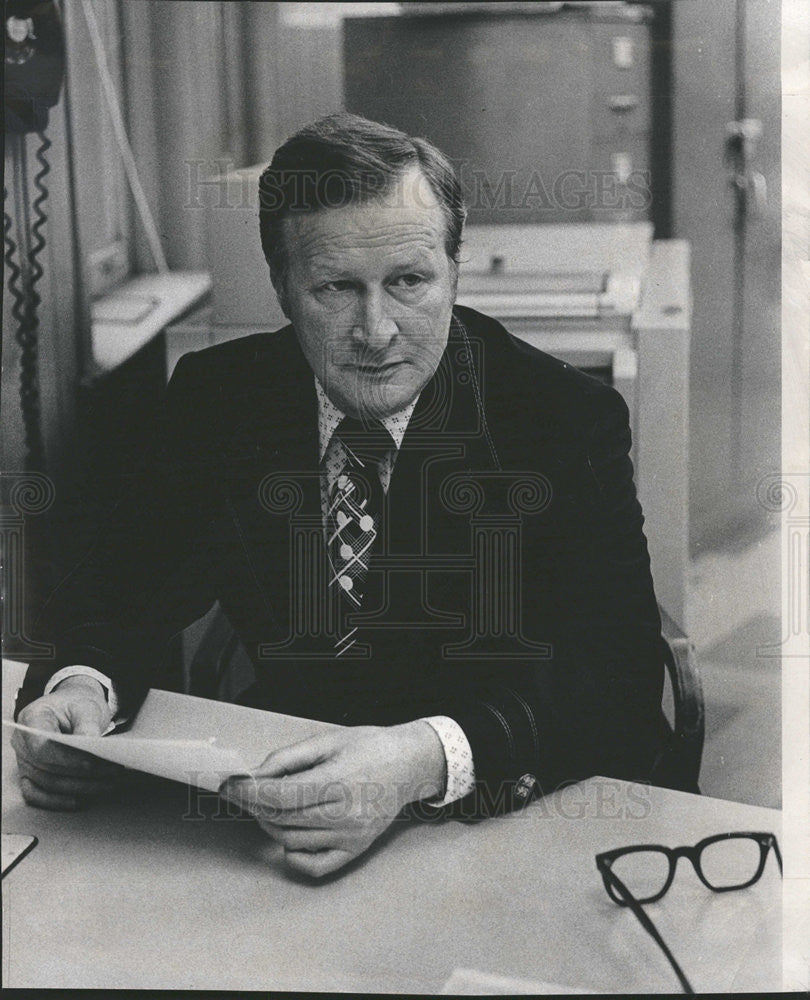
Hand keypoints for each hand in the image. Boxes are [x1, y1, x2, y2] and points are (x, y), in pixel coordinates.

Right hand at [11, 675, 122, 810]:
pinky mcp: (29, 775)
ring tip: (108, 784)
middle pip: (47, 767)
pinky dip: (58, 801)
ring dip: (79, 788)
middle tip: (112, 773)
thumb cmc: (77, 705)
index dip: (66, 758)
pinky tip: (81, 800)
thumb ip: (87, 724)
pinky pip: (37, 794)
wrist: (72, 708)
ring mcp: (23, 760)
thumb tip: (90, 743)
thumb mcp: (86, 706)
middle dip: (82, 774)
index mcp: (33, 718)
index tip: (92, 764)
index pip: (42, 745)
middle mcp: (22, 742)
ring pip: (46, 783)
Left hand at [220, 722, 445, 877]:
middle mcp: (345, 814)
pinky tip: (289, 834)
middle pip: (280, 819)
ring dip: (270, 824)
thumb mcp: (328, 740)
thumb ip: (288, 758)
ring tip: (271, 804)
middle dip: (254, 805)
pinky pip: (314, 865)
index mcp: (338, 781)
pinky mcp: (356, 850)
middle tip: (243, 791)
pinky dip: (293, 854)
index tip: (229, 785)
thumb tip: (254, 775)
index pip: (278, 796)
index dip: (247, 792)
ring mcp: (351, 836)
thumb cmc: (369, 746)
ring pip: (290, 840)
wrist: (409, 764)